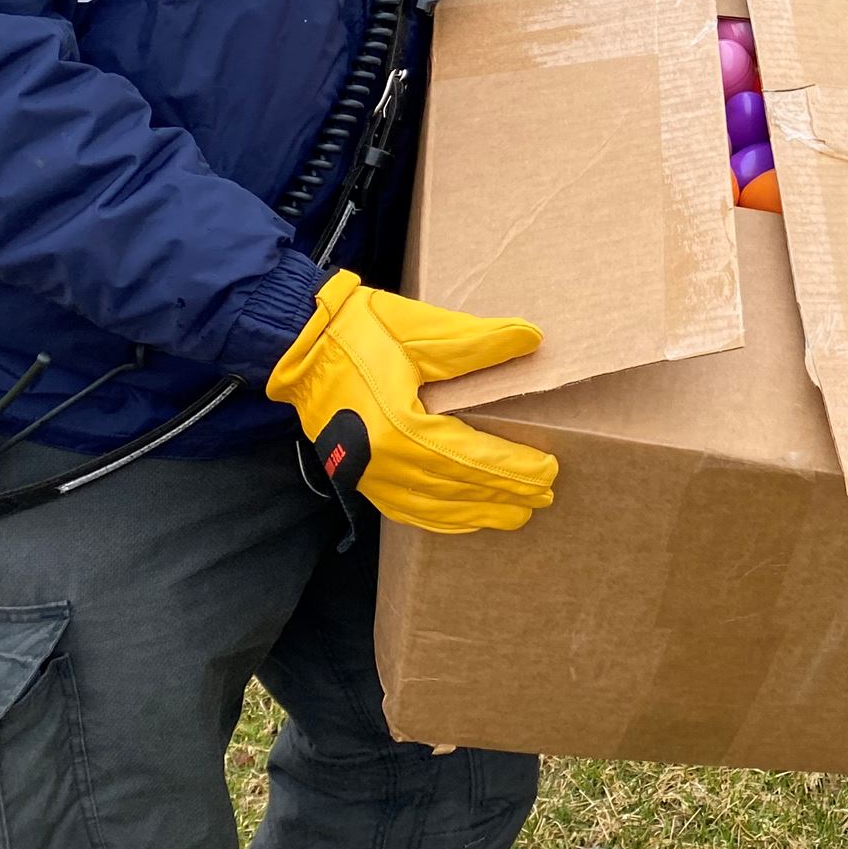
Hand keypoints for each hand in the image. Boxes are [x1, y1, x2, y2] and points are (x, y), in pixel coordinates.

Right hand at [265, 271, 557, 533]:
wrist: (298, 343)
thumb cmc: (359, 331)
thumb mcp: (421, 329)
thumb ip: (477, 342)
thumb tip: (531, 338)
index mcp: (400, 427)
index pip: (471, 459)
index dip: (513, 469)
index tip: (549, 472)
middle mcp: (384, 462)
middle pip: (457, 489)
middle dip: (504, 496)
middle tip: (544, 498)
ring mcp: (367, 475)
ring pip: (433, 508)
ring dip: (477, 514)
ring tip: (515, 515)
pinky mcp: (358, 476)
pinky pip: (406, 510)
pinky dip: (440, 518)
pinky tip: (462, 518)